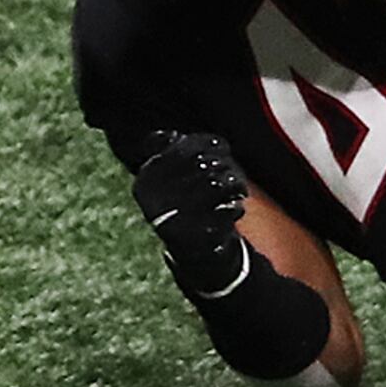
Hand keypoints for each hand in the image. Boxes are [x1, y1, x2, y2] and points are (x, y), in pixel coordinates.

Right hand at [132, 131, 253, 297]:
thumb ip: (168, 152)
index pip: (180, 149)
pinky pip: (222, 214)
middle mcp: (153, 199)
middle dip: (223, 165)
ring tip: (239, 188)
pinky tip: (236, 208)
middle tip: (234, 172)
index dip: (206, 144)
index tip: (223, 147)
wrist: (192, 251)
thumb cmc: (185, 203)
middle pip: (200, 166)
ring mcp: (173, 221)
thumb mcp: (170, 177)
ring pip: (213, 186)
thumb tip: (171, 135)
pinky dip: (234, 209)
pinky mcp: (196, 240)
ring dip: (232, 184)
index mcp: (146, 181)